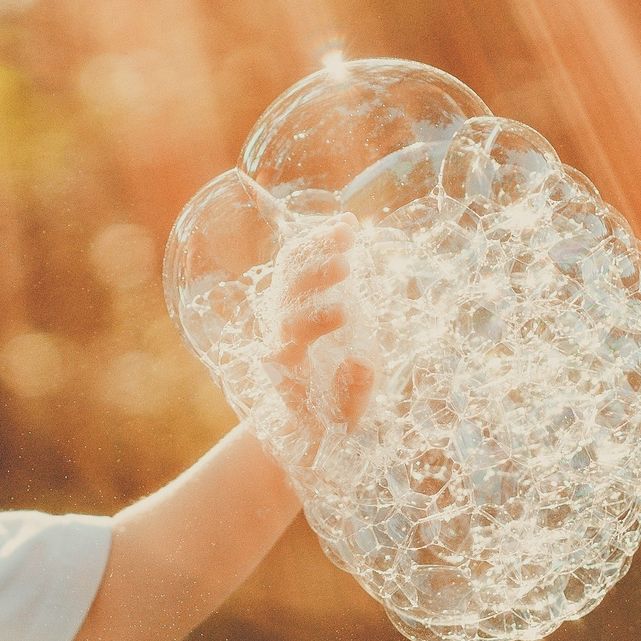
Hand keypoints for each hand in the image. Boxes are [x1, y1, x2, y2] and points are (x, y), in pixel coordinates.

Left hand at [263, 215, 373, 431]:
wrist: (309, 409)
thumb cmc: (330, 414)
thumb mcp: (346, 417)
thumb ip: (354, 393)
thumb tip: (360, 364)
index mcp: (288, 362)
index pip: (291, 337)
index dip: (314, 322)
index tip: (345, 314)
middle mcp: (279, 330)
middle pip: (286, 296)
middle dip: (313, 279)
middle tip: (343, 267)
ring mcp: (285, 307)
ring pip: (290, 270)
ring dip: (316, 249)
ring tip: (347, 231)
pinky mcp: (298, 292)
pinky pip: (300, 261)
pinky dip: (320, 241)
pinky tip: (345, 223)